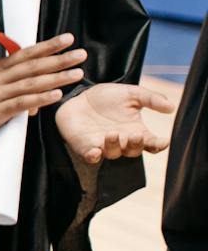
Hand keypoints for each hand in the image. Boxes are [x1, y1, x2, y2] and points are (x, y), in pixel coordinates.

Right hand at [0, 34, 85, 142]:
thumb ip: (13, 85)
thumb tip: (38, 95)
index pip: (26, 53)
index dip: (47, 46)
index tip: (67, 39)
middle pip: (32, 65)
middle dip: (58, 59)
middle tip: (80, 54)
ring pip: (31, 83)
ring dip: (55, 77)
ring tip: (76, 73)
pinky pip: (21, 103)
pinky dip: (39, 99)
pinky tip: (55, 95)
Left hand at [54, 82, 175, 163]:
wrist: (77, 96)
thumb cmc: (106, 98)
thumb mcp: (131, 93)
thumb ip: (151, 99)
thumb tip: (171, 106)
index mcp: (136, 131)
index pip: (152, 144)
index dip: (159, 145)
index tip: (164, 141)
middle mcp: (121, 142)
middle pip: (133, 151)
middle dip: (136, 145)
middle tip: (137, 135)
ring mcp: (103, 145)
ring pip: (113, 153)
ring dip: (114, 146)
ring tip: (112, 133)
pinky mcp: (84, 146)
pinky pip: (90, 156)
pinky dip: (93, 156)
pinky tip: (95, 152)